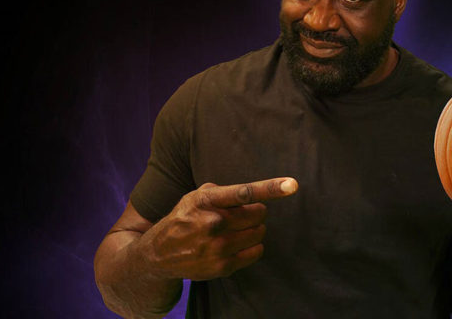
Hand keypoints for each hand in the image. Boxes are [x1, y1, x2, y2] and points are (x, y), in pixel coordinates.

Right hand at [137, 177, 297, 280]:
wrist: (158, 254)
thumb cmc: (184, 218)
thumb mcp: (195, 197)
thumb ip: (221, 191)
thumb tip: (251, 194)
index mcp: (206, 200)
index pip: (244, 192)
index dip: (271, 188)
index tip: (292, 184)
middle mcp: (213, 223)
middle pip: (259, 214)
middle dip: (256, 213)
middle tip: (244, 215)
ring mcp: (218, 247)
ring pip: (259, 233)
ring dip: (254, 230)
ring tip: (236, 231)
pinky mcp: (222, 266)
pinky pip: (256, 251)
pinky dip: (252, 246)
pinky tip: (236, 244)